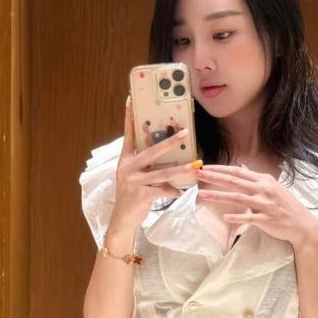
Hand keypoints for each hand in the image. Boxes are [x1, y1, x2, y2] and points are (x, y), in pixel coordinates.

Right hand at [109, 96, 200, 230]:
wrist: (122, 218)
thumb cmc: (132, 193)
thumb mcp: (134, 174)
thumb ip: (145, 162)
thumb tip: (163, 147)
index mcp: (126, 159)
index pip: (128, 134)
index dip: (129, 117)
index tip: (131, 99)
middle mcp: (128, 167)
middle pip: (151, 151)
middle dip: (169, 142)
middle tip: (184, 133)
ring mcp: (133, 181)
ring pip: (161, 172)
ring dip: (180, 169)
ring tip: (194, 165)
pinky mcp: (141, 195)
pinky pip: (163, 190)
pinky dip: (173, 191)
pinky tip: (180, 192)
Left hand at [195, 163, 317, 246]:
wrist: (301, 223)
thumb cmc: (284, 205)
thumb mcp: (271, 187)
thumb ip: (254, 178)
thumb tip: (240, 167)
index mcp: (263, 180)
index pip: (237, 171)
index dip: (219, 169)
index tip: (204, 167)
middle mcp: (263, 189)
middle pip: (234, 181)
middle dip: (214, 177)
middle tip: (197, 174)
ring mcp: (265, 204)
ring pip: (238, 198)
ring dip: (219, 196)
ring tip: (203, 195)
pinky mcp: (266, 219)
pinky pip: (249, 218)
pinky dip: (238, 217)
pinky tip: (226, 217)